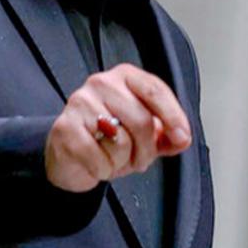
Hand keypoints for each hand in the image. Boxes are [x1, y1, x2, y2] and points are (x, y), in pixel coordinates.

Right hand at [44, 63, 192, 191]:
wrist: (69, 157)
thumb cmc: (107, 141)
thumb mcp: (142, 136)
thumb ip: (166, 136)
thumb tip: (182, 139)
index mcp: (125, 77)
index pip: (155, 90)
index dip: (173, 116)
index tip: (182, 137)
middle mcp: (102, 83)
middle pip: (142, 120)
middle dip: (146, 150)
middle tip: (138, 160)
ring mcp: (81, 103)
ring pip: (121, 140)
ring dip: (122, 161)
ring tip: (112, 158)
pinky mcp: (65, 128)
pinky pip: (99, 158)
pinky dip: (103, 170)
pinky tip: (96, 163)